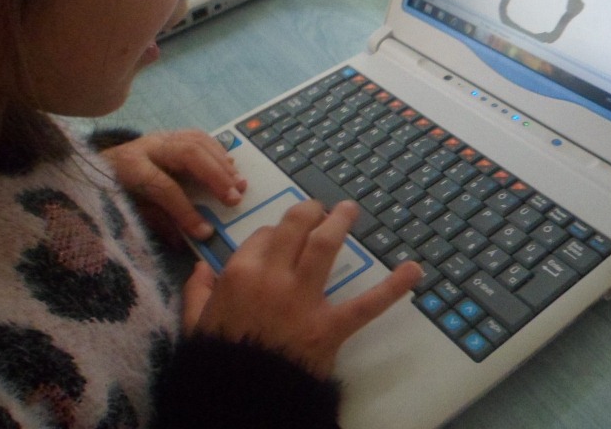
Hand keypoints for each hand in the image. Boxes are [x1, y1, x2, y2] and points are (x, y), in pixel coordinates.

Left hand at [101, 129, 244, 245]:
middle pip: (188, 154)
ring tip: (238, 183)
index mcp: (130, 167)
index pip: (164, 187)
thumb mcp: (127, 212)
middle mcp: (146, 146)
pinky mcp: (168, 134)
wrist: (95, 167)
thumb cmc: (110, 194)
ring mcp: (158, 137)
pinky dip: (217, 150)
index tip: (206, 232)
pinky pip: (198, 135)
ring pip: (196, 141)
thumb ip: (156, 223)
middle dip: (215, 176)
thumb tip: (185, 242)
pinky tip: (229, 165)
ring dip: (222, 162)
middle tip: (234, 198)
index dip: (186, 211)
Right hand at [181, 199, 422, 379]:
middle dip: (309, 211)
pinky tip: (415, 270)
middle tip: (321, 207)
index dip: (274, 234)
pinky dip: (393, 287)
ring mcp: (302, 300)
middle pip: (295, 227)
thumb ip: (197, 293)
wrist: (238, 402)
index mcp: (238, 274)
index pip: (262, 236)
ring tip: (350, 210)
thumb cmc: (217, 362)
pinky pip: (365, 304)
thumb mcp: (195, 325)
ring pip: (324, 246)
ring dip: (340, 222)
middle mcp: (271, 277)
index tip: (281, 238)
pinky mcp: (328, 327)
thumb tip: (202, 269)